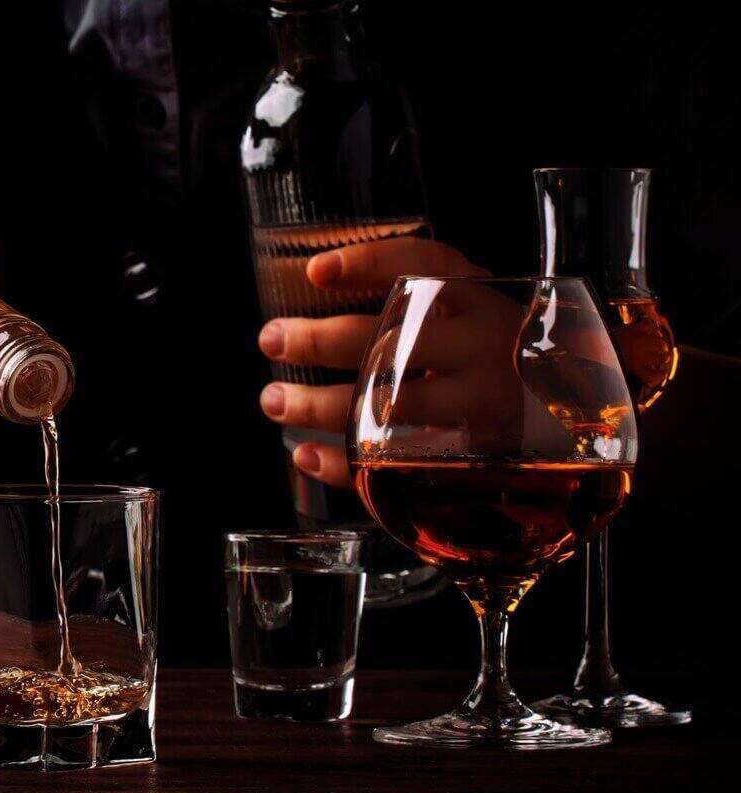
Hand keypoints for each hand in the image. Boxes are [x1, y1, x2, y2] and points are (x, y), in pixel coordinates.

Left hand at [256, 237, 483, 486]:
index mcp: (482, 300)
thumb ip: (421, 296)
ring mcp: (482, 406)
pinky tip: (307, 454)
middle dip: (319, 341)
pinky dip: (345, 465)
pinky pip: (399, 466)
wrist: (584, 418)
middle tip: (271, 339)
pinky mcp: (474, 460)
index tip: (315, 271)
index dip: (369, 263)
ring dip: (318, 406)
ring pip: (387, 406)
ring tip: (274, 401)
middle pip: (392, 339)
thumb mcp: (477, 310)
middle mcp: (484, 347)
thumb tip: (318, 282)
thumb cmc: (506, 355)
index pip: (427, 266)